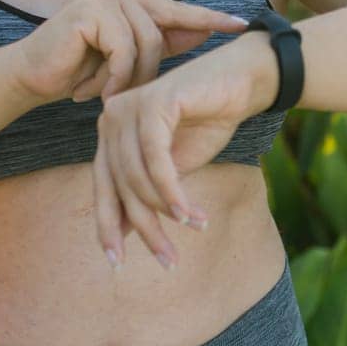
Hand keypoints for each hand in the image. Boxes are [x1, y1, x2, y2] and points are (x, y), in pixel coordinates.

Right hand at [7, 0, 249, 104]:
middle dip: (143, 73)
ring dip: (125, 79)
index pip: (178, 8)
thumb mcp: (124, 59)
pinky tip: (91, 89)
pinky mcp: (91, 9)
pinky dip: (112, 77)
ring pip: (144, 45)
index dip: (210, 18)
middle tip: (113, 94)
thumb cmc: (75, 70)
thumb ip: (160, 43)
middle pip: (160, 35)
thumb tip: (202, 31)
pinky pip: (123, 51)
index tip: (243, 25)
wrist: (29, 77)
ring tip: (100, 91)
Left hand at [92, 34, 268, 270]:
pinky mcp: (153, 102)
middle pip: (119, 186)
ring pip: (136, 177)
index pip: (104, 186)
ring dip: (167, 211)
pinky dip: (172, 191)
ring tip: (194, 227)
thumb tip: (122, 233)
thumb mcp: (174, 168)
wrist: (242, 82)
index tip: (117, 263)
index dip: (108, 226)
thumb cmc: (208, 122)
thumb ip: (147, 193)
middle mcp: (112, 118)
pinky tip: (190, 213)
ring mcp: (129, 107)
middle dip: (144, 228)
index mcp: (112, 133)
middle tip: (168, 260)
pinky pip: (156, 160)